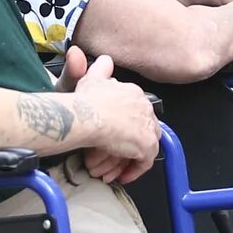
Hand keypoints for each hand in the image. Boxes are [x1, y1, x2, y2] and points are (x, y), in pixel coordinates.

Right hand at [63, 50, 161, 183]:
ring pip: (143, 147)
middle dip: (128, 145)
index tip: (114, 135)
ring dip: (128, 159)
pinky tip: (120, 176)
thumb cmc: (84, 101)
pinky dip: (133, 170)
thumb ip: (97, 69)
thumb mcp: (90, 79)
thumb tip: (97, 57)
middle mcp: (145, 107)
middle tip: (114, 156)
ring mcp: (148, 126)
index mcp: (134, 92)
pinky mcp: (147, 144)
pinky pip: (144, 162)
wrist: (87, 116)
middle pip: (142, 129)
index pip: (137, 111)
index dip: (126, 125)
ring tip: (113, 169)